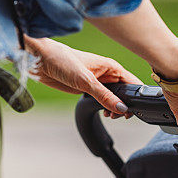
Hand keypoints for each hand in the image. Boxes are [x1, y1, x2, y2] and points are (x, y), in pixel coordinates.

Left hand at [25, 37, 140, 115]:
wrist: (41, 60)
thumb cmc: (62, 60)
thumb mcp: (85, 80)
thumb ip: (104, 96)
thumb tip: (121, 108)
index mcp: (111, 67)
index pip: (132, 83)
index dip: (136, 96)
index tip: (135, 109)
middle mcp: (107, 75)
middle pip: (125, 93)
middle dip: (125, 105)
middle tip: (119, 116)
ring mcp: (97, 82)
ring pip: (114, 98)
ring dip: (114, 108)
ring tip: (109, 115)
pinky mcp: (87, 88)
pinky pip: (102, 99)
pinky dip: (104, 107)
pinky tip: (102, 112)